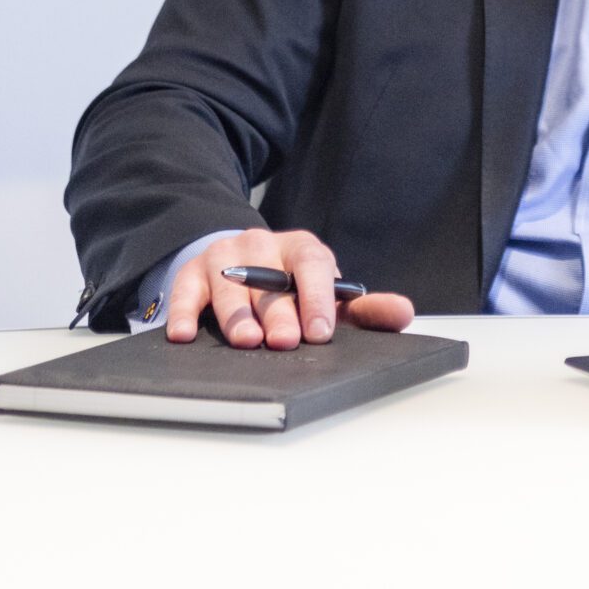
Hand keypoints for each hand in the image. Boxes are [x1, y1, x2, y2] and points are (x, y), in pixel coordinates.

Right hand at [164, 226, 414, 349]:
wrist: (239, 261)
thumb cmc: (290, 288)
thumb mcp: (327, 295)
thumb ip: (364, 309)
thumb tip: (404, 313)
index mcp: (301, 249)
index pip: (312, 264)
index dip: (318, 297)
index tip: (320, 333)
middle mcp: (262, 246)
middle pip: (270, 277)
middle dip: (278, 312)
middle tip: (284, 342)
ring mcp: (224, 256)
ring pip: (228, 282)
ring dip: (237, 313)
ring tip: (246, 342)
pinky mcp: (191, 272)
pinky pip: (185, 290)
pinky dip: (183, 311)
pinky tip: (184, 335)